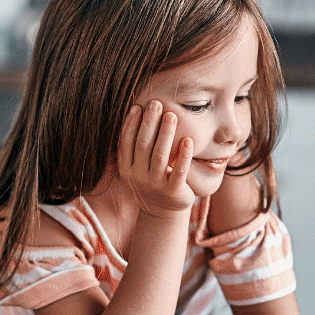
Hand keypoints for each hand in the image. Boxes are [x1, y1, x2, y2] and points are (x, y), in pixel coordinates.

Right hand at [118, 101, 194, 217]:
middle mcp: (138, 177)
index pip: (126, 143)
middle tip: (156, 104)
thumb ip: (136, 147)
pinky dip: (184, 155)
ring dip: (166, 134)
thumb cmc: (152, 180)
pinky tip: (188, 140)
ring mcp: (156, 186)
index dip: (131, 124)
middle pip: (143, 145)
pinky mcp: (173, 192)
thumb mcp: (138, 166)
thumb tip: (135, 112)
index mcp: (127, 169)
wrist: (163, 211)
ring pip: (160, 156)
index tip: (138, 106)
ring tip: (171, 115)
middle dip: (149, 123)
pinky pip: (179, 171)